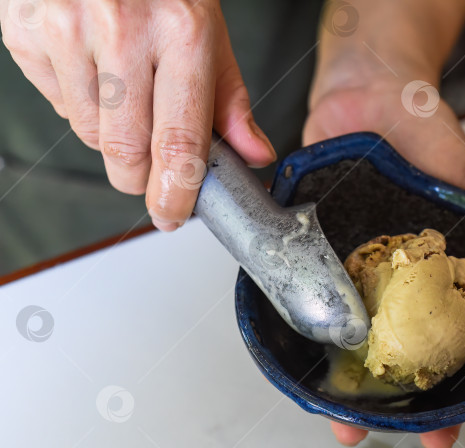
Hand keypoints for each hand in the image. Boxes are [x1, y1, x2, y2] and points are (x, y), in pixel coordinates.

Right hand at [0, 0, 275, 230]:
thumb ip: (229, 100)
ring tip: (122, 89)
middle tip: (150, 161)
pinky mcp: (25, 30)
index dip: (175, 194)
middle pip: (126, 151)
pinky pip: (54, 102)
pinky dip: (76, 101)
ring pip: (87, 133)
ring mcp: (67, 30)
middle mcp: (122, 32)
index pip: (179, 142)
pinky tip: (90, 66)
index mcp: (181, 34)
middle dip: (140, 174)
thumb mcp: (208, 30)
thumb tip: (254, 155)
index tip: (172, 216)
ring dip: (109, 134)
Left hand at [304, 64, 464, 447]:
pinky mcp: (321, 265)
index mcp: (444, 271)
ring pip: (362, 350)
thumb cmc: (422, 127)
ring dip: (362, 396)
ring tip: (355, 427)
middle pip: (415, 359)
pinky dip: (315, 352)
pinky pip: (315, 315)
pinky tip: (314, 379)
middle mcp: (403, 284)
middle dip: (423, 408)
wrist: (363, 90)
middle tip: (430, 440)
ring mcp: (361, 279)